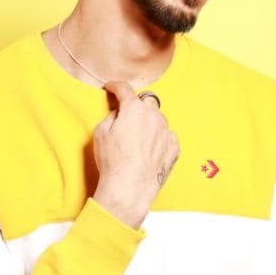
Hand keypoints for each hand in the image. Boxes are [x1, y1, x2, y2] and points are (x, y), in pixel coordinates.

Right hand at [92, 80, 179, 226]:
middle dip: (137, 105)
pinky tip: (148, 151)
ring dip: (149, 123)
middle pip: (147, 102)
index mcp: (134, 109)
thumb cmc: (113, 161)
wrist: (130, 188)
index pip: (125, 89)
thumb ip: (111, 116)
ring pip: (158, 119)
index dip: (116, 86)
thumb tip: (119, 113)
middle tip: (128, 116)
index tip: (112, 88)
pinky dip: (159, 139)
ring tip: (138, 140)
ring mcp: (167, 132)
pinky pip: (167, 136)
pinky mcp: (174, 148)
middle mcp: (154, 116)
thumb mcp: (101, 133)